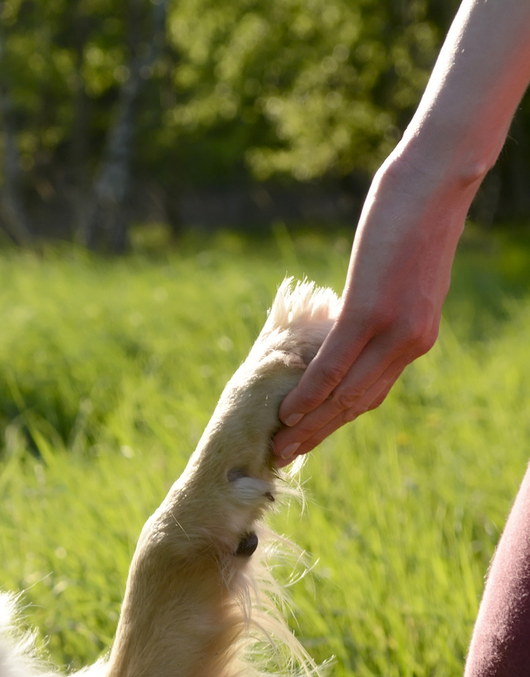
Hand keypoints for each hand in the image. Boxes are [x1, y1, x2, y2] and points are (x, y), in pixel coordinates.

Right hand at [270, 0, 529, 464]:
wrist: (437, 182)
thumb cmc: (414, 216)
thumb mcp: (400, 272)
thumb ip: (380, 301)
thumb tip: (349, 316)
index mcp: (418, 335)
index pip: (372, 391)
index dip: (337, 419)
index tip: (306, 437)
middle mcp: (412, 341)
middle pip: (359, 403)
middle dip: (319, 434)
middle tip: (284, 455)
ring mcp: (394, 328)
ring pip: (347, 392)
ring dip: (311, 424)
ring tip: (279, 443)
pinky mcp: (372, 311)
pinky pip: (335, 363)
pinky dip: (310, 391)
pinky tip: (287, 408)